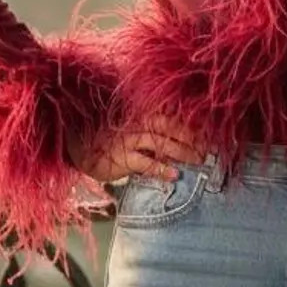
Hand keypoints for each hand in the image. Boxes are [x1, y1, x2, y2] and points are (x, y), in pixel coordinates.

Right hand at [65, 111, 207, 183]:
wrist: (76, 146)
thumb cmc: (105, 135)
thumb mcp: (127, 123)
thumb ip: (148, 124)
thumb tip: (176, 134)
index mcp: (140, 112)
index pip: (171, 115)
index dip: (191, 124)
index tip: (209, 133)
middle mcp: (137, 122)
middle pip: (171, 127)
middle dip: (192, 138)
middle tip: (209, 149)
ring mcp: (129, 139)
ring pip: (162, 144)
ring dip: (183, 153)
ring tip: (198, 161)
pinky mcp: (122, 157)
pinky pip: (145, 163)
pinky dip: (161, 169)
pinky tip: (174, 175)